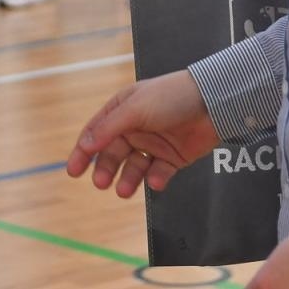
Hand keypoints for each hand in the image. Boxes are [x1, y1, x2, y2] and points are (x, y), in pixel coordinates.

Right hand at [65, 69, 219, 197]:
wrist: (214, 103)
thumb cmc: (170, 98)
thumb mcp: (135, 109)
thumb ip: (109, 128)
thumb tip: (84, 145)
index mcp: (123, 110)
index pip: (97, 132)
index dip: (83, 151)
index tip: (74, 171)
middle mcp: (136, 127)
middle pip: (113, 152)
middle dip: (106, 168)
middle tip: (101, 183)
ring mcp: (155, 143)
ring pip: (134, 166)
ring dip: (127, 179)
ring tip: (123, 191)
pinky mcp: (173, 158)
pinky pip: (159, 173)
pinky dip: (155, 179)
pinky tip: (156, 179)